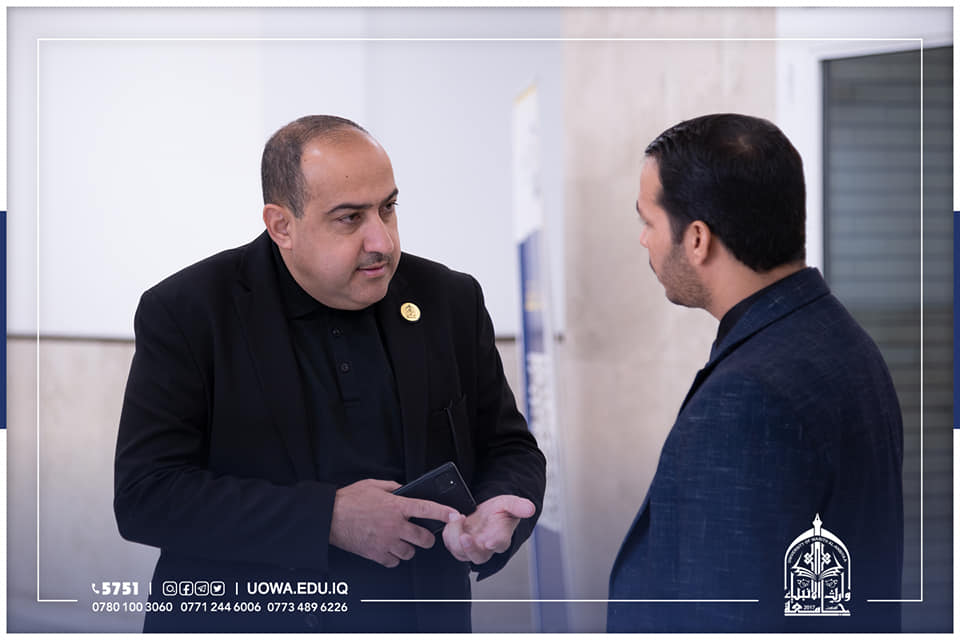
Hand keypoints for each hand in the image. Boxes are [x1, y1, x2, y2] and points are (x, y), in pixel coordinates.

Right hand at [329, 479, 463, 567]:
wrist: (329, 517)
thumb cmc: (348, 500)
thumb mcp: (373, 485)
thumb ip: (392, 487)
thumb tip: (403, 490)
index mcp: (396, 506)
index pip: (427, 509)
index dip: (444, 513)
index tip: (455, 515)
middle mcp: (395, 525)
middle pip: (424, 539)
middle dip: (426, 538)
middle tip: (421, 535)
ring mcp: (386, 542)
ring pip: (410, 553)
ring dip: (408, 548)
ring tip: (401, 542)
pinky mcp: (376, 554)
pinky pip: (394, 562)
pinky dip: (393, 558)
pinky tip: (388, 550)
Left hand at [442, 495, 535, 564]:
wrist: (486, 512)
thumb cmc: (499, 511)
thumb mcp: (509, 503)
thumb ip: (518, 506)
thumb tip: (530, 508)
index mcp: (501, 537)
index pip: (501, 544)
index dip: (496, 543)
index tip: (490, 541)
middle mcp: (486, 547)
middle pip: (478, 556)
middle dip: (470, 549)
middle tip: (465, 537)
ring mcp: (471, 547)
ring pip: (460, 552)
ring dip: (455, 537)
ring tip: (457, 517)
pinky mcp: (458, 543)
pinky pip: (449, 544)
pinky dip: (448, 533)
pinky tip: (453, 519)